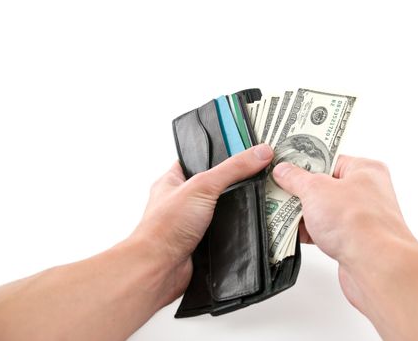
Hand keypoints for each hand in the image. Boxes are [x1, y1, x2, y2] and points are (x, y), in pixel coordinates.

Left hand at [131, 144, 273, 298]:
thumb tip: (259, 153)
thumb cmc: (163, 228)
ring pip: (221, 210)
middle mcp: (182, 201)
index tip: (245, 148)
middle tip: (257, 174)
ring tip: (259, 198)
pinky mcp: (202, 243)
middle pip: (215, 185)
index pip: (199, 159)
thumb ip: (232, 169)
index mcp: (174, 181)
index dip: (221, 153)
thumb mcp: (202, 186)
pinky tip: (248, 226)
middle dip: (235, 183)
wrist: (158, 269)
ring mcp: (192, 223)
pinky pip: (225, 231)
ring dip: (236, 209)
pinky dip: (236, 230)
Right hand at [272, 156, 417, 306]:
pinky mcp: (353, 241)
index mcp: (365, 170)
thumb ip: (296, 178)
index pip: (330, 159)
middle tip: (277, 189)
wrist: (377, 266)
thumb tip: (284, 171)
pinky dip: (309, 231)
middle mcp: (366, 192)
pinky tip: (291, 232)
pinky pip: (325, 231)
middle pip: (324, 185)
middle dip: (299, 190)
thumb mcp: (316, 190)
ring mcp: (361, 218)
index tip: (285, 164)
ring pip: (323, 210)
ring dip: (302, 213)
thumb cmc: (361, 224)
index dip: (305, 162)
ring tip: (279, 211)